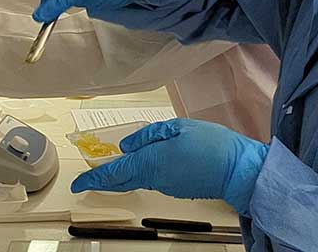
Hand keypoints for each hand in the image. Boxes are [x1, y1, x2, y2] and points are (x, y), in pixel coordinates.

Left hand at [71, 118, 268, 214]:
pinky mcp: (178, 188)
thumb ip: (148, 135)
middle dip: (103, 179)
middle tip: (89, 178)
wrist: (239, 170)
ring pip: (137, 179)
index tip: (79, 182)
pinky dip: (140, 174)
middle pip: (122, 180)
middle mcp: (155, 178)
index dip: (94, 177)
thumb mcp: (177, 128)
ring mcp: (167, 186)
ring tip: (112, 166)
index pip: (114, 172)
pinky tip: (143, 165)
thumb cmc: (212, 145)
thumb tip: (127, 145)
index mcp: (151, 161)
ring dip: (122, 175)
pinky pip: (152, 180)